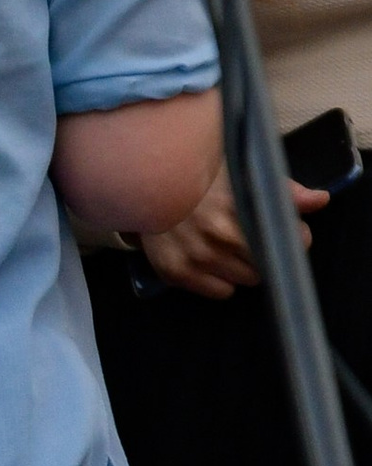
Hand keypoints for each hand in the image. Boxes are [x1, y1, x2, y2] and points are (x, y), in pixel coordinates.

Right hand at [137, 167, 324, 299]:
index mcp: (239, 208)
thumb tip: (320, 201)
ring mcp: (196, 257)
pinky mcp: (177, 272)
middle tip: (248, 237)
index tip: (286, 230)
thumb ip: (284, 189)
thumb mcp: (242, 173)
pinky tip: (209, 259)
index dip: (293, 236)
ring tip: (226, 247)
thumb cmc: (199, 177)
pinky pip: (221, 293)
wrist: (145, 185)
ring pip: (246, 281)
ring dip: (242, 268)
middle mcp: (219, 236)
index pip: (290, 240)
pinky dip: (219, 280)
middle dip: (264, 253)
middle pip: (268, 265)